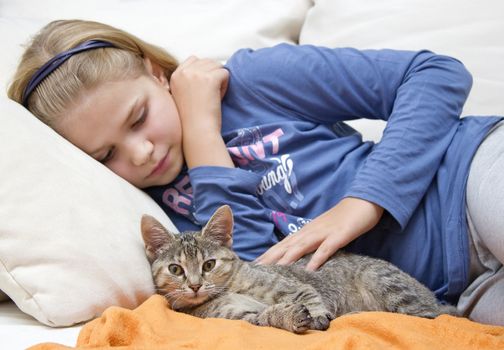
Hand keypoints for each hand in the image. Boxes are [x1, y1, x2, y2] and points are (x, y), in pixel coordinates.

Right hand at [169, 56, 232, 168]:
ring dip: (219, 79)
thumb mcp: (181, 95)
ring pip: (217, 66)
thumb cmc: (191, 118)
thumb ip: (187, 80)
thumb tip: (204, 70)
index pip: (193, 60)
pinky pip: (225, 73)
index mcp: (175, 75)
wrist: (197, 131)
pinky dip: (225, 85)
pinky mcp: (210, 79)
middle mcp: (184, 72)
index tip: (203, 88)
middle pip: (207, 61)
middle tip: (209, 94)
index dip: (203, 72)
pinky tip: (218, 97)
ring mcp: (196, 74)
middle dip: (212, 74)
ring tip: (213, 96)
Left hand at [255, 197, 383, 270]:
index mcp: (305, 231)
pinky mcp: (339, 235)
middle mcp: (310, 231)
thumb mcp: (323, 232)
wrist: (363, 202)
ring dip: (286, 259)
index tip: (254, 266)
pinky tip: (310, 269)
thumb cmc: (343, 219)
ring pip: (301, 246)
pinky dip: (317, 258)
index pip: (282, 245)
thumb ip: (311, 243)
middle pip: (286, 246)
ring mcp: (324, 233)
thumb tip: (299, 257)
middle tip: (254, 271)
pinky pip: (326, 248)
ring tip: (273, 271)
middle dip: (270, 258)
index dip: (268, 255)